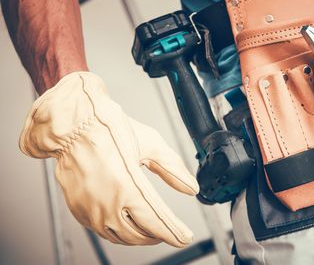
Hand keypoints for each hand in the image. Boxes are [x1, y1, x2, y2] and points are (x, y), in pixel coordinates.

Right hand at [19, 72, 198, 246]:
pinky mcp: (79, 209)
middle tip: (170, 229)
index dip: (174, 232)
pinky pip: (103, 231)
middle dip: (159, 234)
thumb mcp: (150, 144)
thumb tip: (190, 187)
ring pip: (122, 237)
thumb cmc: (109, 129)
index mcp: (127, 186)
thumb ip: (173, 169)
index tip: (185, 237)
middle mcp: (107, 203)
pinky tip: (127, 223)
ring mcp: (91, 209)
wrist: (72, 126)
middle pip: (141, 234)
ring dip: (140, 236)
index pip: (157, 221)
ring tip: (151, 229)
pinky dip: (120, 232)